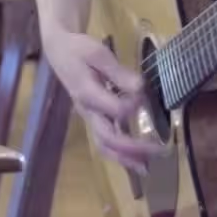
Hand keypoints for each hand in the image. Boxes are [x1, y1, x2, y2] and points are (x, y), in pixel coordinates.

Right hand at [40, 27, 165, 173]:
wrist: (58, 50)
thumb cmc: (78, 50)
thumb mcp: (98, 53)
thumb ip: (118, 72)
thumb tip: (140, 88)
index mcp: (87, 94)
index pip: (114, 110)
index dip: (133, 106)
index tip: (145, 95)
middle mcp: (87, 111)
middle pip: (107, 138)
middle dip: (132, 148)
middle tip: (158, 150)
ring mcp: (89, 117)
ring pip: (104, 145)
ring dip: (125, 158)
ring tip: (146, 166)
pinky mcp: (93, 118)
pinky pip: (105, 141)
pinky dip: (120, 153)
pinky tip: (136, 158)